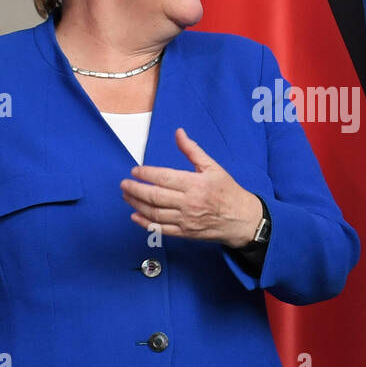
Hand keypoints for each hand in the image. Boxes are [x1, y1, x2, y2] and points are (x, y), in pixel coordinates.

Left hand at [120, 128, 261, 247]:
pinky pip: (161, 229)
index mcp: (195, 184)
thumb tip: (179, 133)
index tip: (135, 171)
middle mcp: (189, 203)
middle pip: (155, 196)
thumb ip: (192, 151)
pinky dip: (145, 223)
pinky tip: (135, 216)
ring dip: (136, 204)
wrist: (242, 219)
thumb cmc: (228, 192)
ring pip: (154, 213)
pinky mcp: (185, 233)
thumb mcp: (213, 167)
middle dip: (135, 189)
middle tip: (124, 184)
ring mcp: (186, 220)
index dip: (146, 174)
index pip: (164, 178)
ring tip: (127, 196)